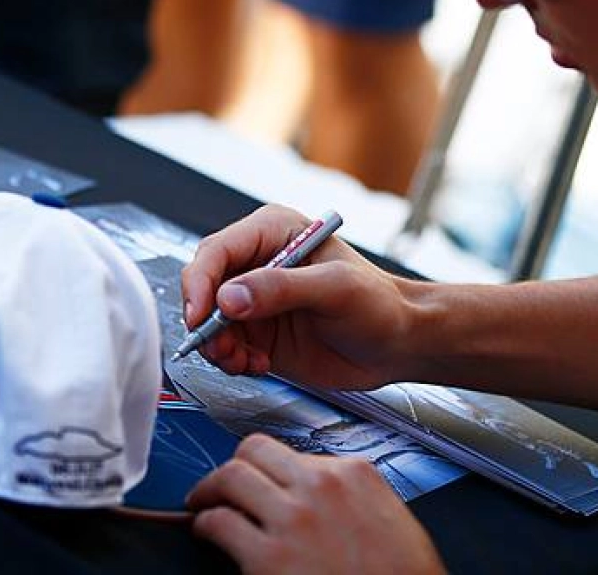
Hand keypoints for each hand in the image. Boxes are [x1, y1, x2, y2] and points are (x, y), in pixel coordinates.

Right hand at [180, 205, 416, 389]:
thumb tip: (229, 297)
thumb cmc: (378, 303)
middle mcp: (258, 263)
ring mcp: (256, 300)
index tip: (201, 314)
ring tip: (244, 360)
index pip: (218, 250)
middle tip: (221, 346)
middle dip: (205, 319)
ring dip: (217, 345)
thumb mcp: (335, 289)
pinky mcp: (258, 333)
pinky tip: (258, 365)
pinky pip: (225, 346)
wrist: (397, 344)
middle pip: (204, 285)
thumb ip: (281, 289)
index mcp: (274, 232)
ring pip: (209, 321)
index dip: (200, 281)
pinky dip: (232, 360)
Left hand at [188, 434, 443, 574]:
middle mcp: (321, 485)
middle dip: (235, 465)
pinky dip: (205, 524)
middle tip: (223, 483)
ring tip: (203, 503)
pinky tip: (207, 531)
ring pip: (231, 476)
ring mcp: (293, 518)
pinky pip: (220, 524)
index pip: (295, 451)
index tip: (264, 479)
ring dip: (210, 489)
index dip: (272, 469)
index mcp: (354, 473)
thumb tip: (320, 493)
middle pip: (255, 450)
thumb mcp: (389, 517)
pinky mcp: (269, 557)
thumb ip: (352, 496)